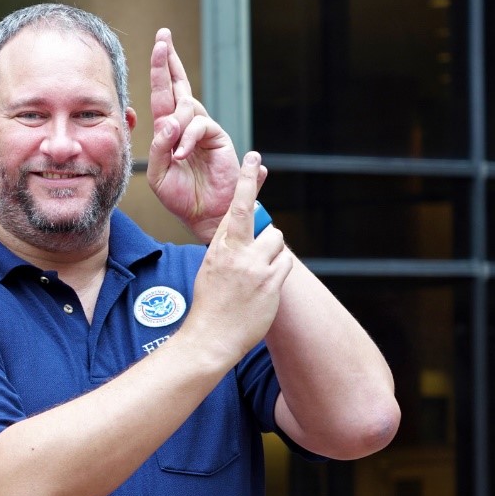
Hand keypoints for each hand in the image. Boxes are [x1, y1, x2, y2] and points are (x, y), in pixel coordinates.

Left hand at [146, 28, 256, 241]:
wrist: (205, 215)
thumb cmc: (180, 196)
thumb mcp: (159, 173)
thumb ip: (159, 149)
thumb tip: (167, 123)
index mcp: (169, 130)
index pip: (162, 94)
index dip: (160, 69)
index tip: (159, 43)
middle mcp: (186, 124)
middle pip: (178, 86)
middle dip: (169, 62)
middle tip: (163, 38)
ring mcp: (203, 129)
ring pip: (187, 107)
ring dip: (176, 125)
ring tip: (175, 152)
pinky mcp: (218, 138)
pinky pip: (200, 126)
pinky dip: (188, 139)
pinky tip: (182, 154)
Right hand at [183, 151, 291, 363]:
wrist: (211, 337)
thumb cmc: (209, 304)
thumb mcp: (210, 269)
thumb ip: (227, 248)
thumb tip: (241, 231)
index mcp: (219, 248)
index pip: (235, 207)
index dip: (246, 181)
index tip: (253, 158)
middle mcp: (238, 254)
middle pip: (264, 224)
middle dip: (265, 232)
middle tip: (257, 251)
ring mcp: (256, 269)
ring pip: (278, 242)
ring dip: (273, 254)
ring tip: (259, 275)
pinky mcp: (272, 284)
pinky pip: (285, 263)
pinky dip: (278, 270)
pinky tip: (265, 287)